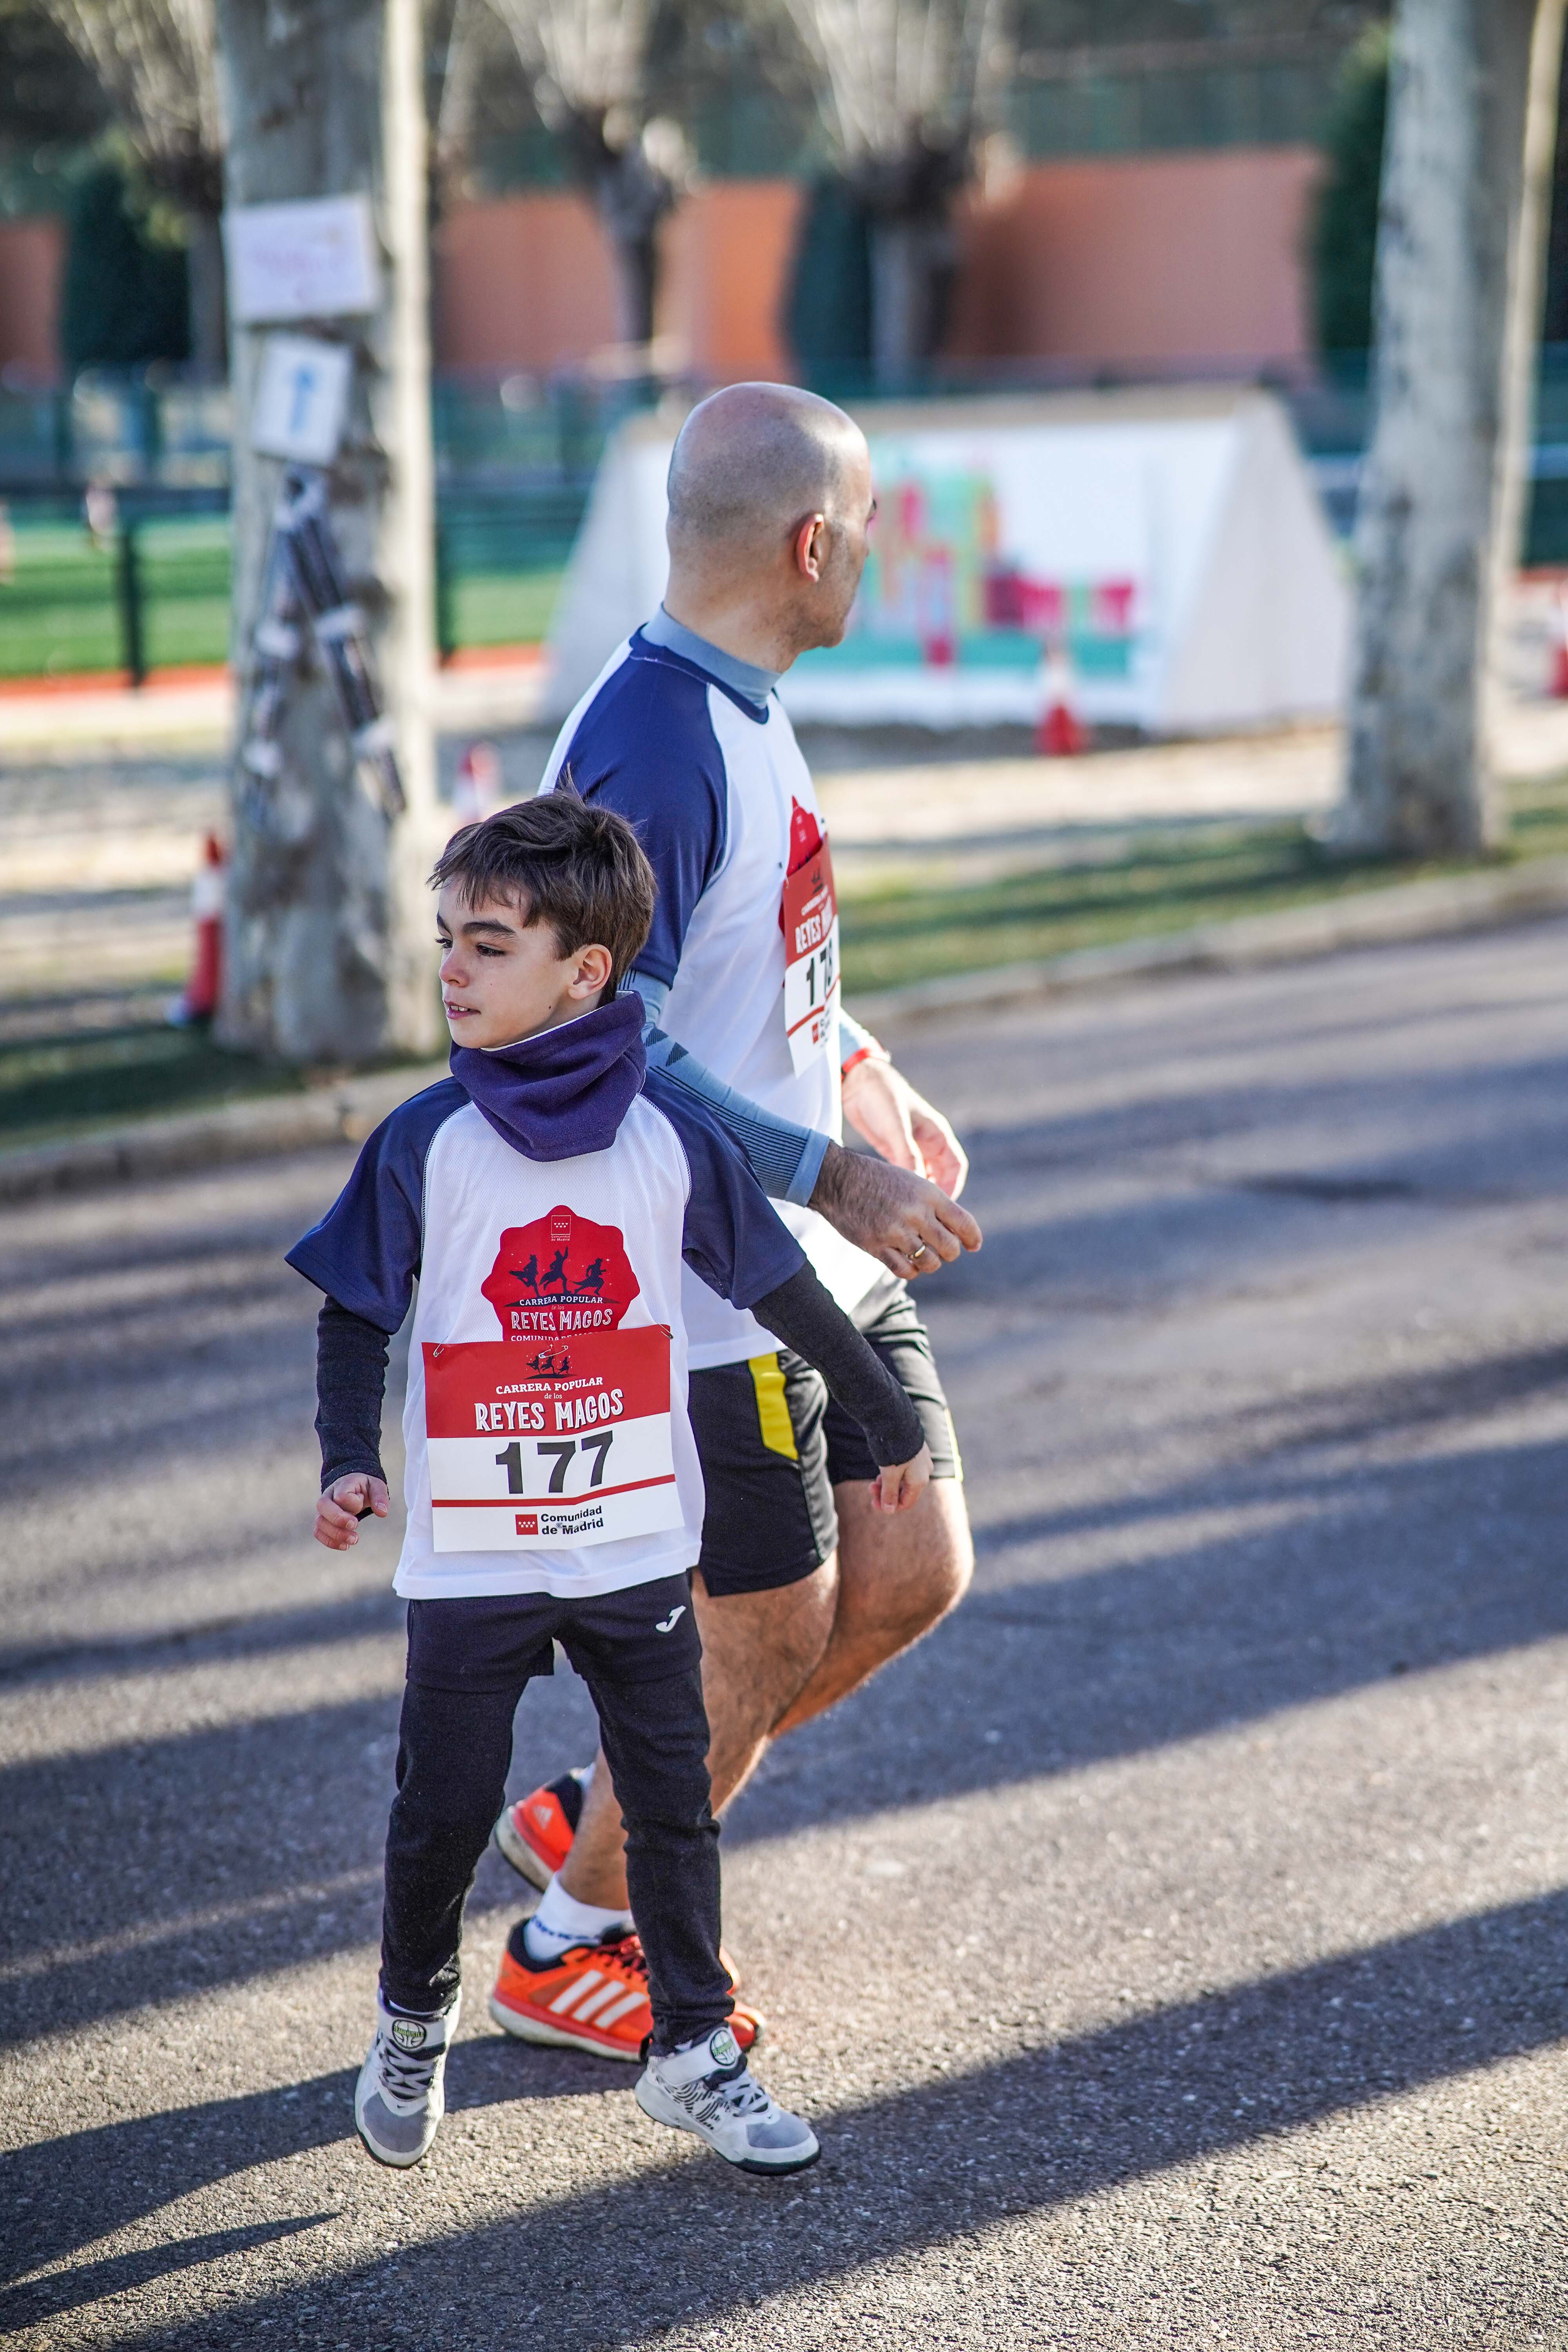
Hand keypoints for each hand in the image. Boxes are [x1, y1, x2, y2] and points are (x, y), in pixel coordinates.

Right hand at [315, 1473, 388, 1550]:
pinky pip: (318, 1532)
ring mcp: (323, 1509)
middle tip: (355, 1525)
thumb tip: (382, 1512)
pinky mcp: (322, 1520)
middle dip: (339, 1520)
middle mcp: (328, 1495)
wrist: (354, 1487)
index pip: (341, 1496)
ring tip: (353, 1540)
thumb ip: (380, 1497)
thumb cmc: (365, 1487)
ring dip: (336, 1534)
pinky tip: (345, 1546)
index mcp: (342, 1484)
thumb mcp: (377, 1486)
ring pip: (319, 1522)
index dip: (353, 1504)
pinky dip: (330, 1542)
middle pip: (323, 1506)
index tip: (362, 1506)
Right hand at [811, 1141, 981, 1281]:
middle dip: (950, 1252)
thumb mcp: (912, 1182)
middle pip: (950, 1248)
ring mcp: (895, 1231)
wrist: (839, 1179)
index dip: (973, 1238)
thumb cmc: (878, 1180)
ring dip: (930, 1263)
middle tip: (943, 1250)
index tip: (974, 1245)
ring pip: (929, 1263)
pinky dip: (911, 1271)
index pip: (964, 1223)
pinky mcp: (876, 1246)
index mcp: (928, 1193)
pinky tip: (908, 1263)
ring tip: (923, 1256)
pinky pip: (904, 1270)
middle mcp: (915, 1213)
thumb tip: (958, 1233)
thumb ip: (934, 1205)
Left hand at [841, 1057, 968, 1198]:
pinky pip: (904, 1174)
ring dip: (919, 1193)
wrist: (857, 1083)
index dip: (953, 1187)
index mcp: (936, 1134)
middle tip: (926, 1215)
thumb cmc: (882, 1097)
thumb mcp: (896, 1126)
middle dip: (937, 1196)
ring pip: (922, 1177)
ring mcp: (910, 1147)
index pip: (956, 1166)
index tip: (943, 1206)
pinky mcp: (893, 1151)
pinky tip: (895, 1201)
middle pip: (941, 1176)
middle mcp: (927, 1143)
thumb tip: (917, 1184)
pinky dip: (903, 1188)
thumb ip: (907, 1154)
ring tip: (911, 1212)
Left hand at [872, 1443, 932, 1513]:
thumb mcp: (889, 1474)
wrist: (896, 1420)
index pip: (906, 1503)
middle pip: (905, 1491)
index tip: (873, 1502)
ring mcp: (921, 1461)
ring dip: (888, 1483)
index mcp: (920, 1481)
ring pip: (904, 1480)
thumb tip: (889, 1510)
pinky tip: (882, 1470)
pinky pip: (905, 1469)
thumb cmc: (893, 1449)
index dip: (889, 1506)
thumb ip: (889, 1493)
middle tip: (870, 1488)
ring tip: (874, 1479)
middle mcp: (924, 1472)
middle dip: (886, 1493)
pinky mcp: (915, 1451)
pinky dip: (893, 1473)